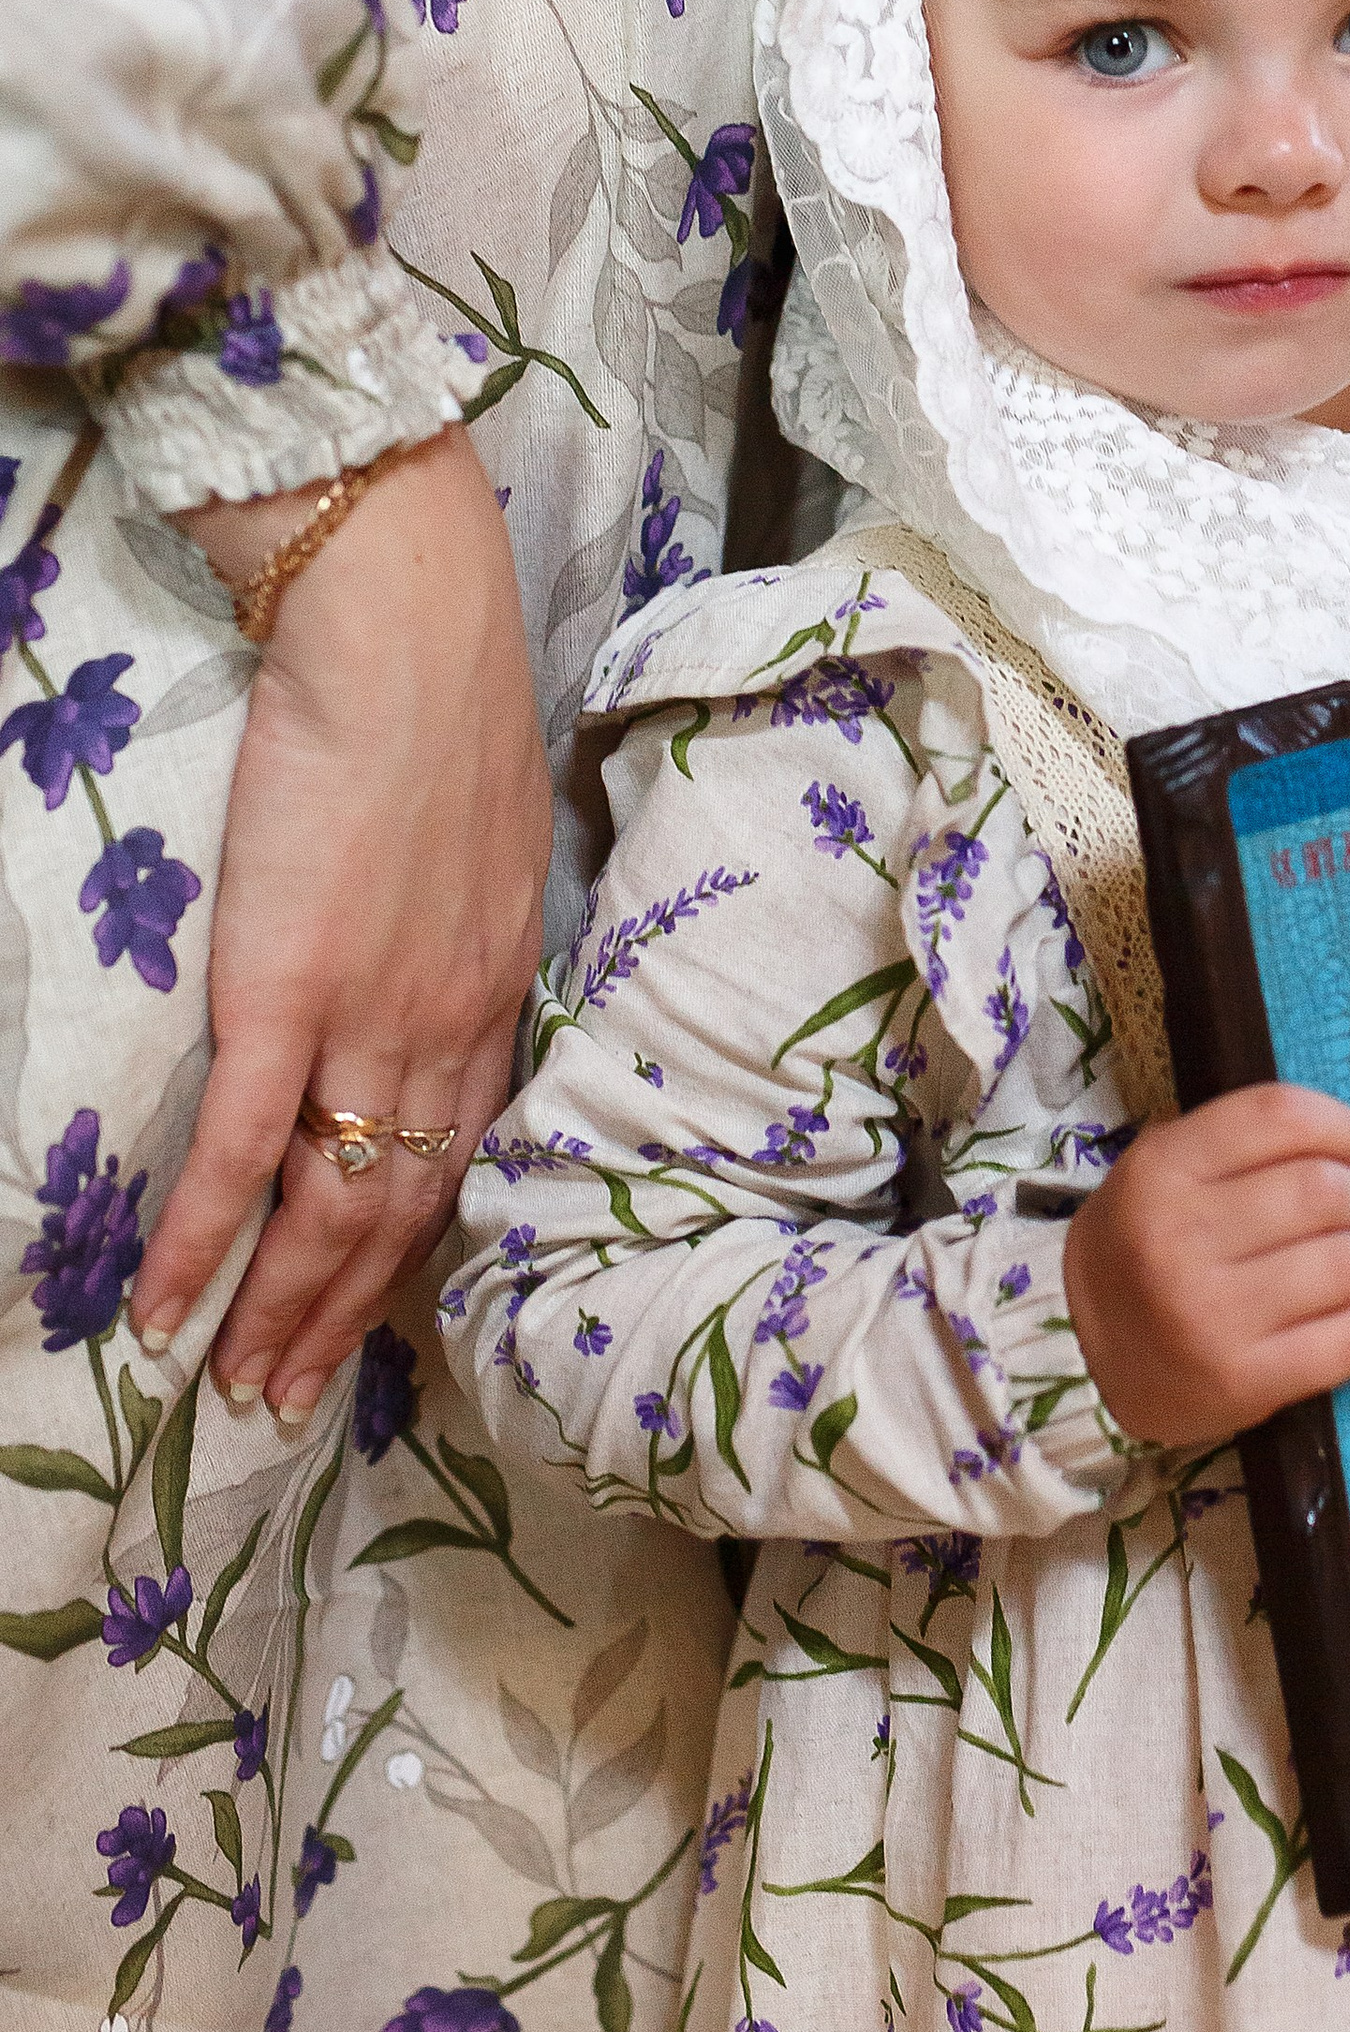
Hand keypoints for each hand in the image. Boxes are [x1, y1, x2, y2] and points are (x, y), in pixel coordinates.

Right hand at [133, 427, 548, 1420]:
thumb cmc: (440, 704)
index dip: (415, 1245)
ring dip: (279, 1310)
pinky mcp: (286, 991)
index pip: (464, 1151)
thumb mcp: (487, 839)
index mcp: (499, 987)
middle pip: (401, 1207)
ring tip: (236, 1388)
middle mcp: (450, 1024)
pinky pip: (243, 1149)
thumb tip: (428, 954)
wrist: (404, 632)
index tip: (379, 1316)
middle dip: (344, 1315)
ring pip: (330, 1204)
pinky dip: (206, 1242)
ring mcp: (370, 1016)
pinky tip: (167, 1310)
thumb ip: (462, 920)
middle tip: (289, 1399)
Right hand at [1063, 1083, 1349, 1446]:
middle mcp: (1178, 1238)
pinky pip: (1346, 1342)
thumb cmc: (1145, 1247)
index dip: (1338, 1126)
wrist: (1085, 1354)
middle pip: (1321, 1190)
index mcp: (1161, 1170)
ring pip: (1342, 1264)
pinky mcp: (1241, 1381)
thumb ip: (1254, 1152)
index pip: (1279, 1116)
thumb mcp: (1171, 1171)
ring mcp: (1209, 1315)